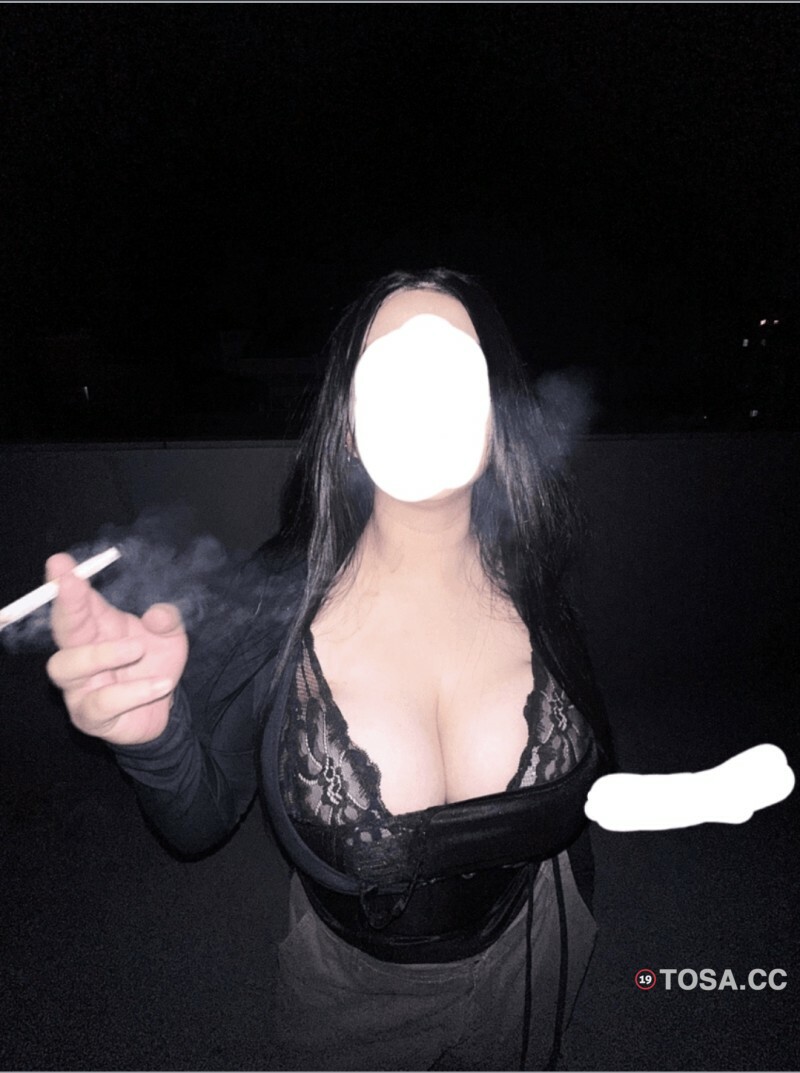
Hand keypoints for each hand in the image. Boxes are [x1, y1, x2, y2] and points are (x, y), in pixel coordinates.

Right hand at [45, 553, 188, 745]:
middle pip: (63, 629)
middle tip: (74, 585)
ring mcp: (79, 686)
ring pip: (66, 666)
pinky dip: (132, 692)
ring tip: (138, 649)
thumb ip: (167, 620)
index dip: (65, 582)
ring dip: (102, 654)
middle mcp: (80, 653)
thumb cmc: (155, 663)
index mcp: (97, 626)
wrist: (165, 708)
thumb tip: (157, 614)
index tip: (61, 562)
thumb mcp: (170, 637)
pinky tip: (160, 684)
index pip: (76, 601)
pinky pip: (100, 703)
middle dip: (66, 605)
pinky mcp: (91, 716)